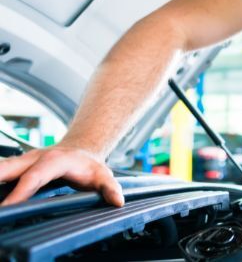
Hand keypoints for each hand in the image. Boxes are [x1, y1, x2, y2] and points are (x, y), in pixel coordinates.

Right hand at [0, 145, 123, 206]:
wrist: (81, 149)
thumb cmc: (88, 165)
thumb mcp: (103, 175)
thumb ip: (110, 188)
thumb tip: (117, 201)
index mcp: (55, 160)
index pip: (34, 176)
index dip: (21, 190)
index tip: (9, 205)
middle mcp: (35, 158)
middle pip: (8, 167)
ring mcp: (23, 160)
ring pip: (2, 168)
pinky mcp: (16, 165)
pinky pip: (2, 172)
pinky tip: (0, 194)